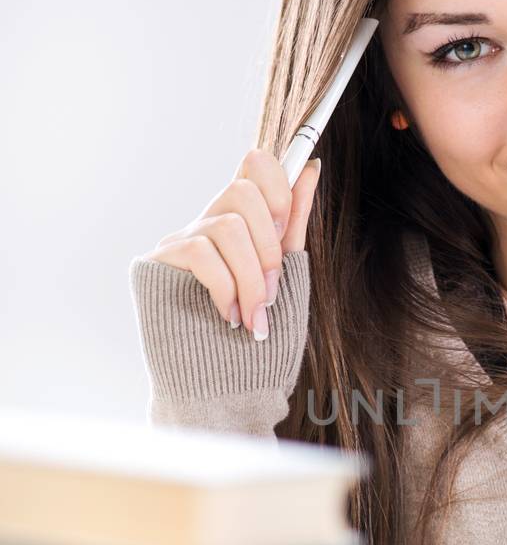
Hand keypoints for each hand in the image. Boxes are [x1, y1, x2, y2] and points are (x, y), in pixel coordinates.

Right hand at [144, 148, 321, 337]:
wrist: (223, 381)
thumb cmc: (259, 329)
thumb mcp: (287, 270)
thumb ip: (294, 220)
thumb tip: (312, 167)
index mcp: (242, 220)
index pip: (255, 163)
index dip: (278, 185)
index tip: (285, 226)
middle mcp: (208, 221)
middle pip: (243, 190)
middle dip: (269, 247)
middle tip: (271, 291)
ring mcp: (180, 239)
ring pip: (227, 226)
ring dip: (250, 278)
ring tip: (252, 316)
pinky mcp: (157, 262)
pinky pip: (200, 252)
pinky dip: (224, 287)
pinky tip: (227, 315)